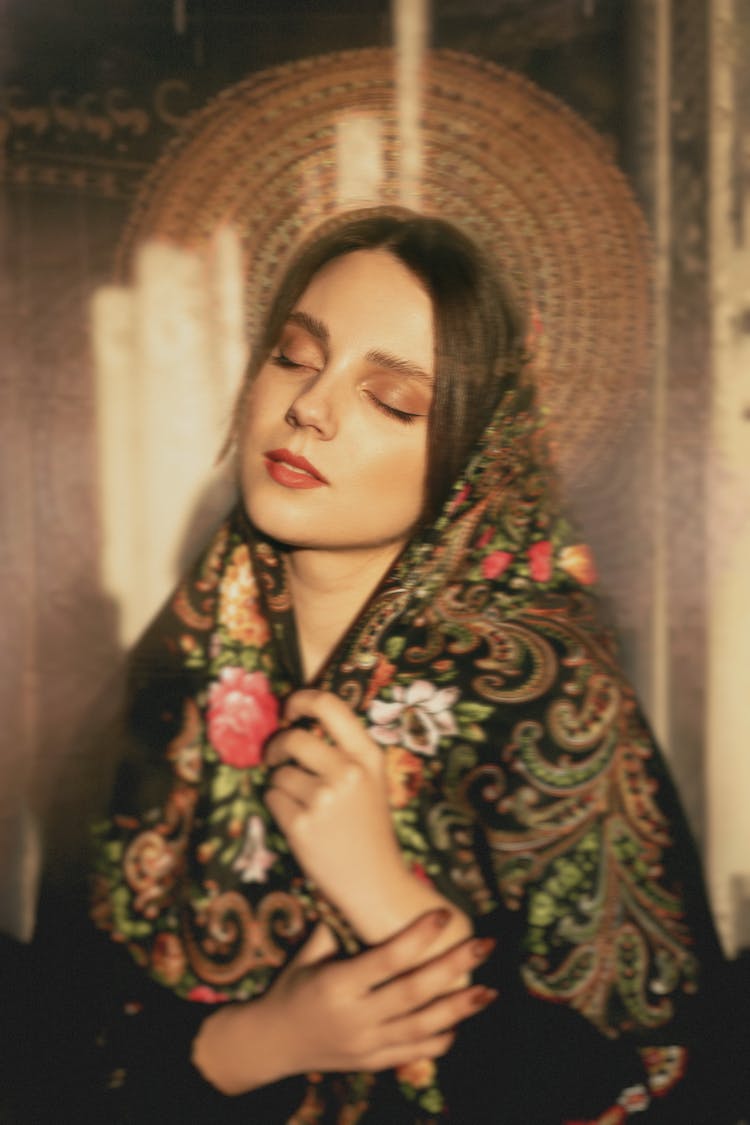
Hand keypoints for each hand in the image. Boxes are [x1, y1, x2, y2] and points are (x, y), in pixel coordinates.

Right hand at [192, 909, 497, 1094]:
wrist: (273, 1043)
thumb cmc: (293, 986)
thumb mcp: (308, 954)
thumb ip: (336, 927)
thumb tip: (360, 887)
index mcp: (337, 985)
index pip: (386, 959)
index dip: (418, 937)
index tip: (444, 914)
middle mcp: (355, 1018)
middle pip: (412, 993)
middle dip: (452, 968)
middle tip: (483, 945)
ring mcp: (366, 1046)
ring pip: (421, 1029)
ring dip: (458, 1009)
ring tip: (489, 990)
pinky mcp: (373, 1063)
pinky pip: (413, 1053)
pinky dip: (439, 1039)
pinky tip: (460, 1021)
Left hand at [265, 689, 423, 941]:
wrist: (376, 881)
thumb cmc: (369, 827)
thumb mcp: (371, 780)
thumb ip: (343, 751)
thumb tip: (294, 723)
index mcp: (368, 755)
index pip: (329, 705)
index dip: (301, 699)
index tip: (289, 710)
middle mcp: (348, 772)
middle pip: (293, 738)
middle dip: (277, 747)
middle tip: (276, 758)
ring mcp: (324, 799)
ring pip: (279, 773)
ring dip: (281, 784)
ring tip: (303, 805)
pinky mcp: (301, 825)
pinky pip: (272, 798)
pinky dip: (277, 806)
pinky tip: (300, 823)